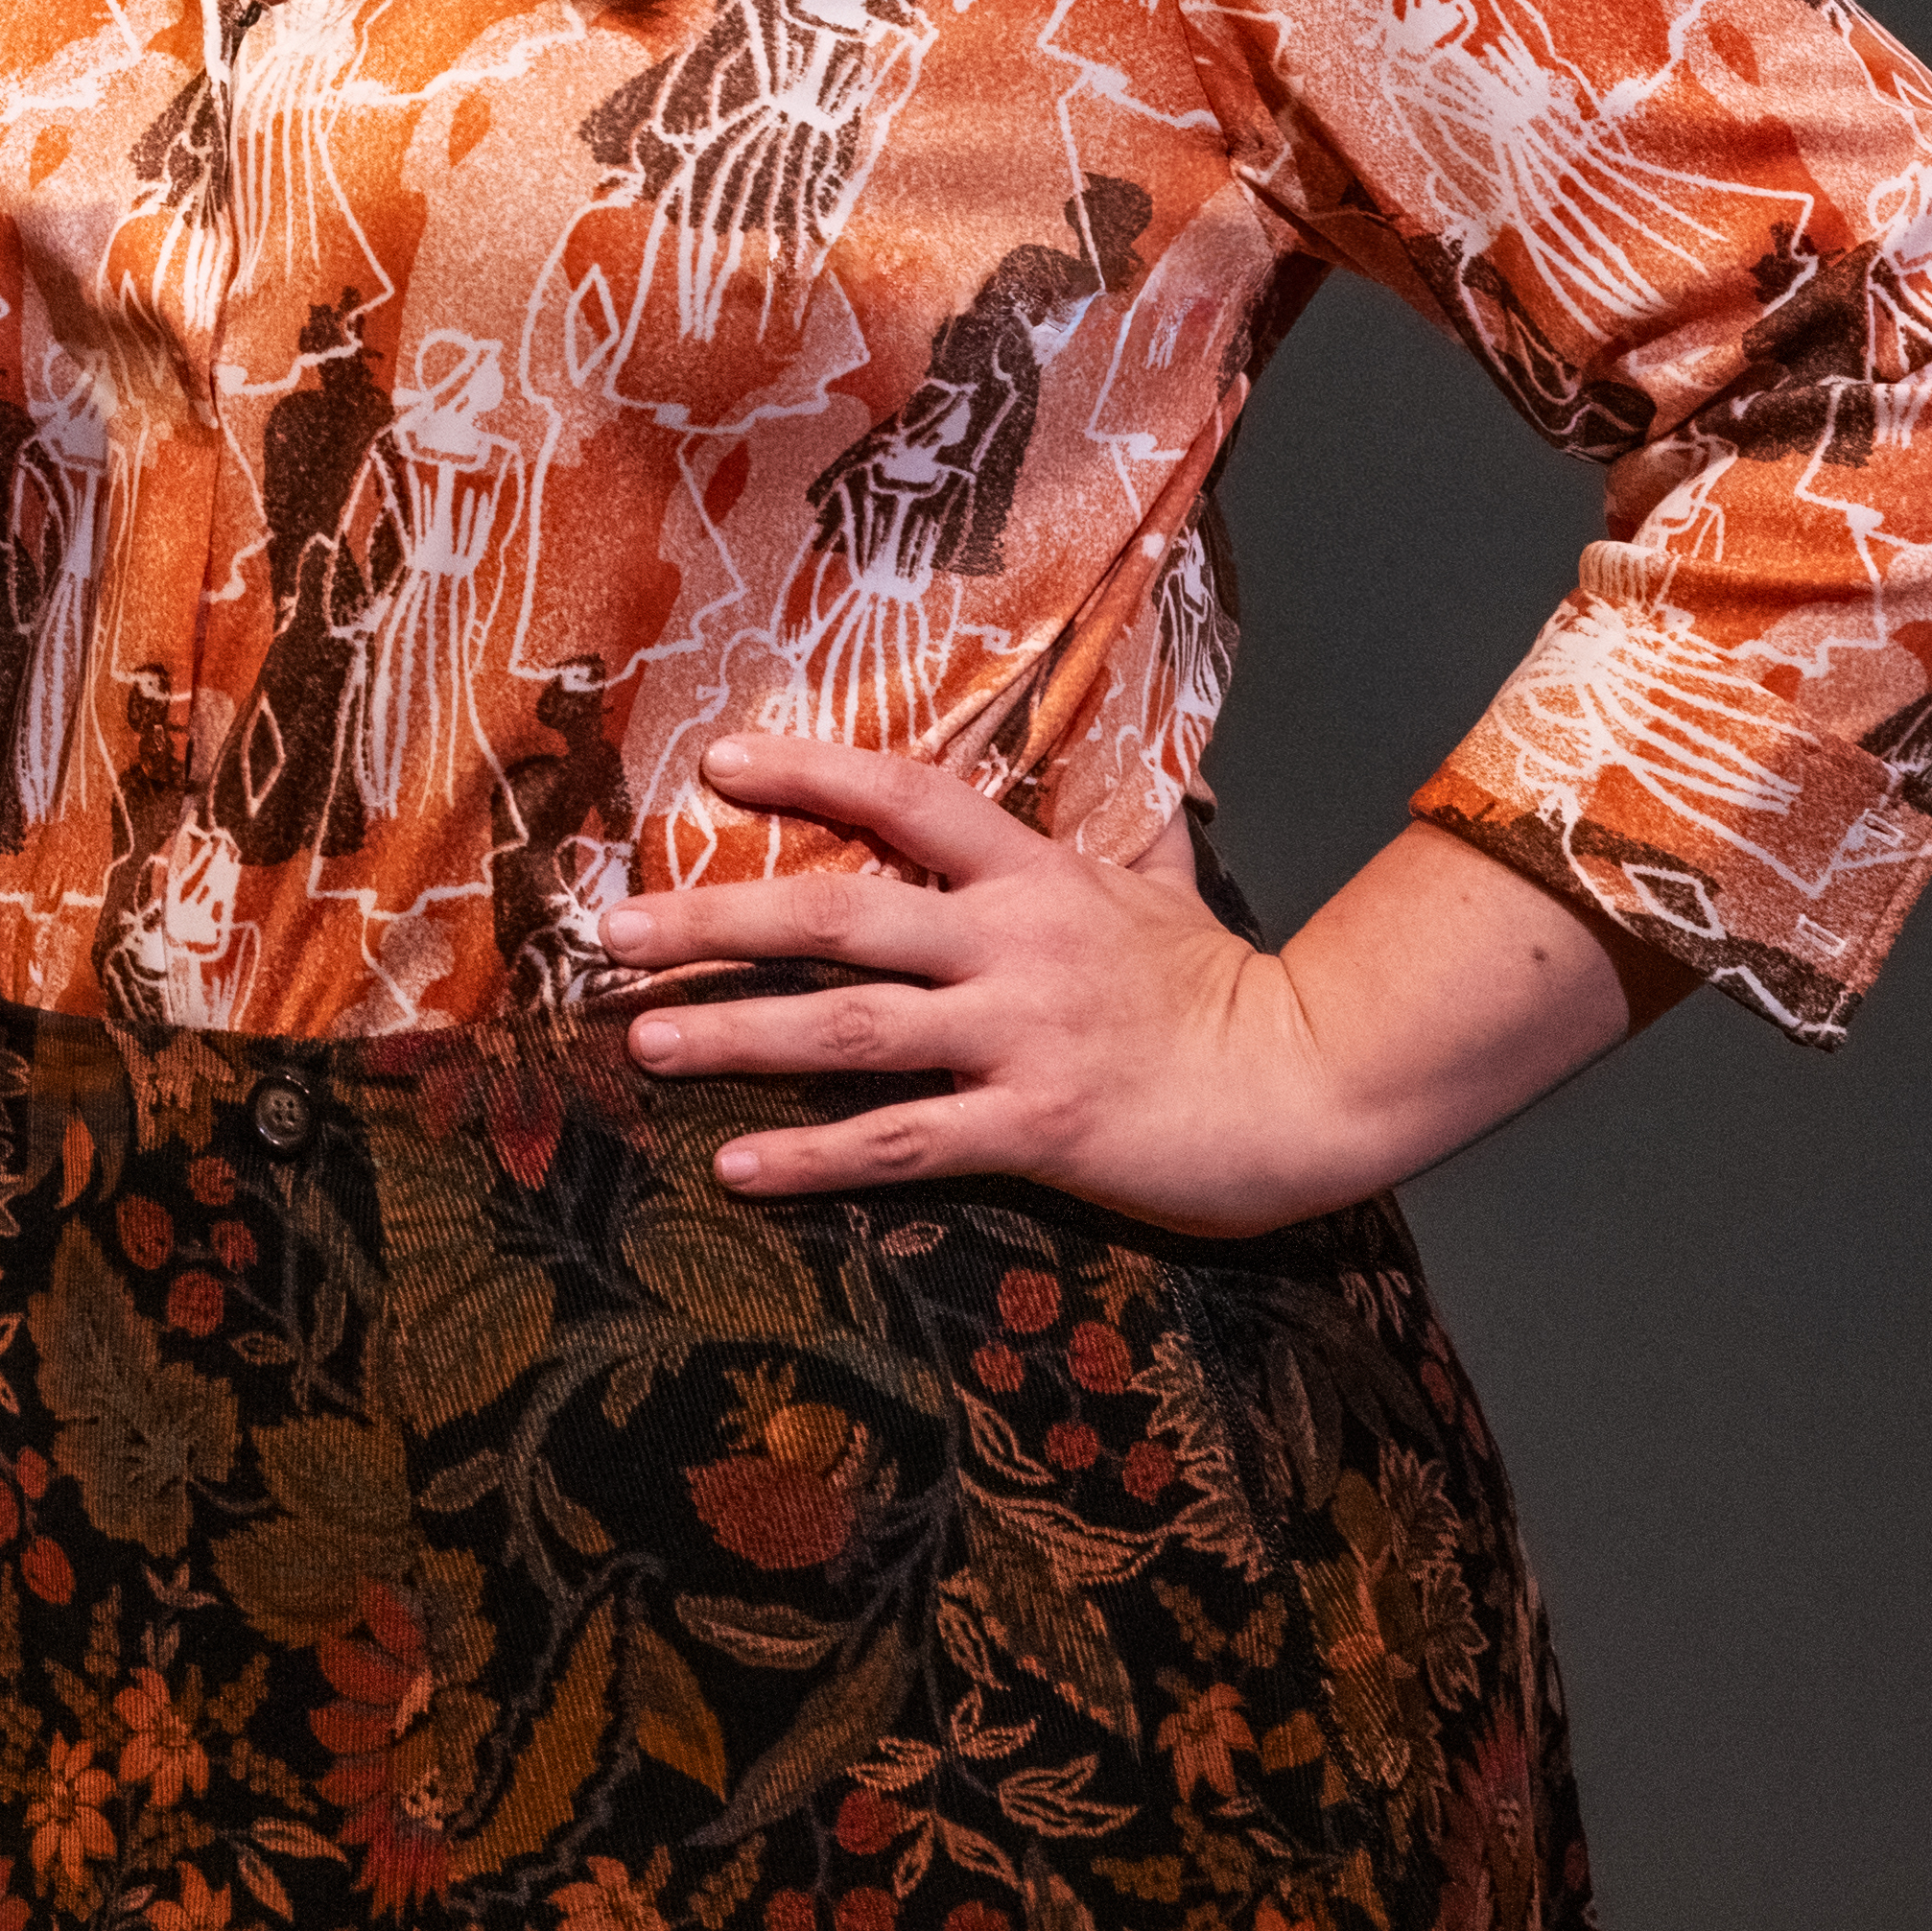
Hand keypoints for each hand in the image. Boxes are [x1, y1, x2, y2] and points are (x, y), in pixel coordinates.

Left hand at [599, 731, 1372, 1236]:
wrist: (1319, 1084)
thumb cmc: (1231, 991)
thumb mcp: (1167, 891)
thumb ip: (1125, 837)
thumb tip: (1145, 776)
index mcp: (1036, 876)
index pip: (907, 797)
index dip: (810, 774)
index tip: (715, 763)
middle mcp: (1014, 944)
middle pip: (840, 916)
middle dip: (716, 919)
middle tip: (612, 926)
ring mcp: (1023, 1036)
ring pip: (850, 1028)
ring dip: (737, 1031)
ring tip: (644, 1037)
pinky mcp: (1038, 1128)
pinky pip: (904, 1142)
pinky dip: (815, 1158)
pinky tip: (739, 1167)